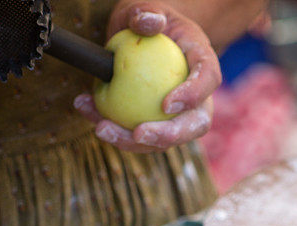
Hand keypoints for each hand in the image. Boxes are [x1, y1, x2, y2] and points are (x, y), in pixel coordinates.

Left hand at [73, 1, 221, 152]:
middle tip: (138, 133)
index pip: (209, 79)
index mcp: (202, 61)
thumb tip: (147, 23)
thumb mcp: (147, 8)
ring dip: (131, 140)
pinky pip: (137, 135)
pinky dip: (113, 129)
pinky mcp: (155, 125)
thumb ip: (147, 12)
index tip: (166, 105)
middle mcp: (198, 95)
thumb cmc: (148, 21)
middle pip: (194, 124)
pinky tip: (87, 111)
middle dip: (167, 135)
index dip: (193, 95)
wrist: (143, 38)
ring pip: (164, 140)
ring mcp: (178, 115)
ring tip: (101, 127)